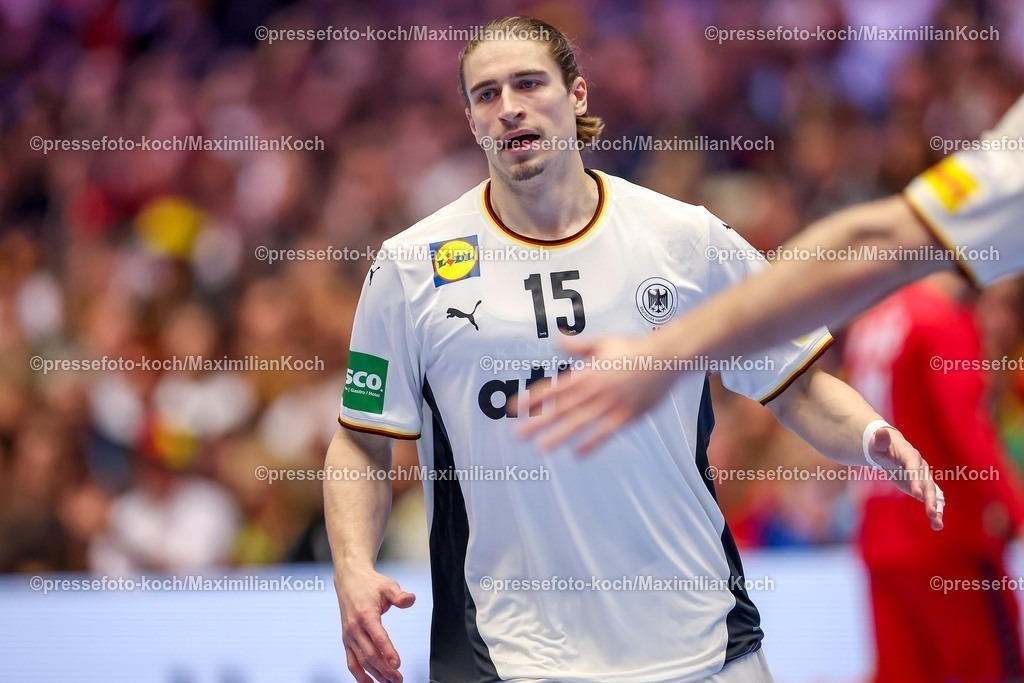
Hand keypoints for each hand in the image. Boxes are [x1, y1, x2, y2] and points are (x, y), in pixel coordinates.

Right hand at [336, 568, 415, 682]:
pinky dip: (359, 675)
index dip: (388, 651)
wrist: (349, 580)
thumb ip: (399, 596)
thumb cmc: (369, 584)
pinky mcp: (346, 640)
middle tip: (398, 678)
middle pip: (369, 654)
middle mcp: (354, 628)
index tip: (397, 663)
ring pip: (361, 661)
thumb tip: (410, 599)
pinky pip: (351, 662)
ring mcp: (349, 636)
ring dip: (375, 674)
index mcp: (366, 615)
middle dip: (384, 669)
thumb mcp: (387, 586)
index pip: (377, 637)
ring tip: (390, 682)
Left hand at [516, 335, 681, 453]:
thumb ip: (578, 345)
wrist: (666, 357)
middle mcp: (595, 390)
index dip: (534, 398)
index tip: (517, 407)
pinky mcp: (626, 416)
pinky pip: (605, 432)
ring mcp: (610, 404)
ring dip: (559, 435)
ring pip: (579, 422)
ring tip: (541, 447)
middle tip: (519, 434)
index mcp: (587, 373)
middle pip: (562, 408)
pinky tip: (577, 453)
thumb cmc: (634, 349)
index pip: (555, 388)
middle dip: (538, 421)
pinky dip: (591, 443)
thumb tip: (558, 338)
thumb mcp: (603, 342)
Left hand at [869, 426, 943, 530]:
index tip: (916, 494)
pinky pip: (930, 500)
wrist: (889, 451)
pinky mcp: (922, 488)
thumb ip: (880, 440)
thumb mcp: (876, 443)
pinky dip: (935, 512)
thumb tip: (881, 431)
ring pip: (932, 494)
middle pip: (927, 483)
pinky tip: (937, 526)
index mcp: (910, 455)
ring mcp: (924, 478)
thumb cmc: (880, 446)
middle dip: (929, 498)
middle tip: (930, 513)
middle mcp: (921, 467)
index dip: (916, 480)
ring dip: (935, 508)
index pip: (914, 468)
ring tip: (937, 524)